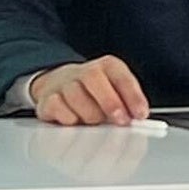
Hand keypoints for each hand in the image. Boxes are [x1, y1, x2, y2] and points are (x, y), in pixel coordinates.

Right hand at [29, 55, 149, 126]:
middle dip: (110, 101)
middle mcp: (84, 71)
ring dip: (89, 113)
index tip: (141, 114)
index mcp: (107, 67)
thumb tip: (138, 119)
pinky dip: (68, 117)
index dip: (132, 95)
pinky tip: (74, 121)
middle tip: (120, 121)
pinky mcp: (47, 98)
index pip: (120, 75)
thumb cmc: (95, 94)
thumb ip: (128, 104)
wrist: (58, 85)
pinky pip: (56, 106)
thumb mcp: (116, 94)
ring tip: (96, 122)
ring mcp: (64, 83)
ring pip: (74, 93)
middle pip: (93, 78)